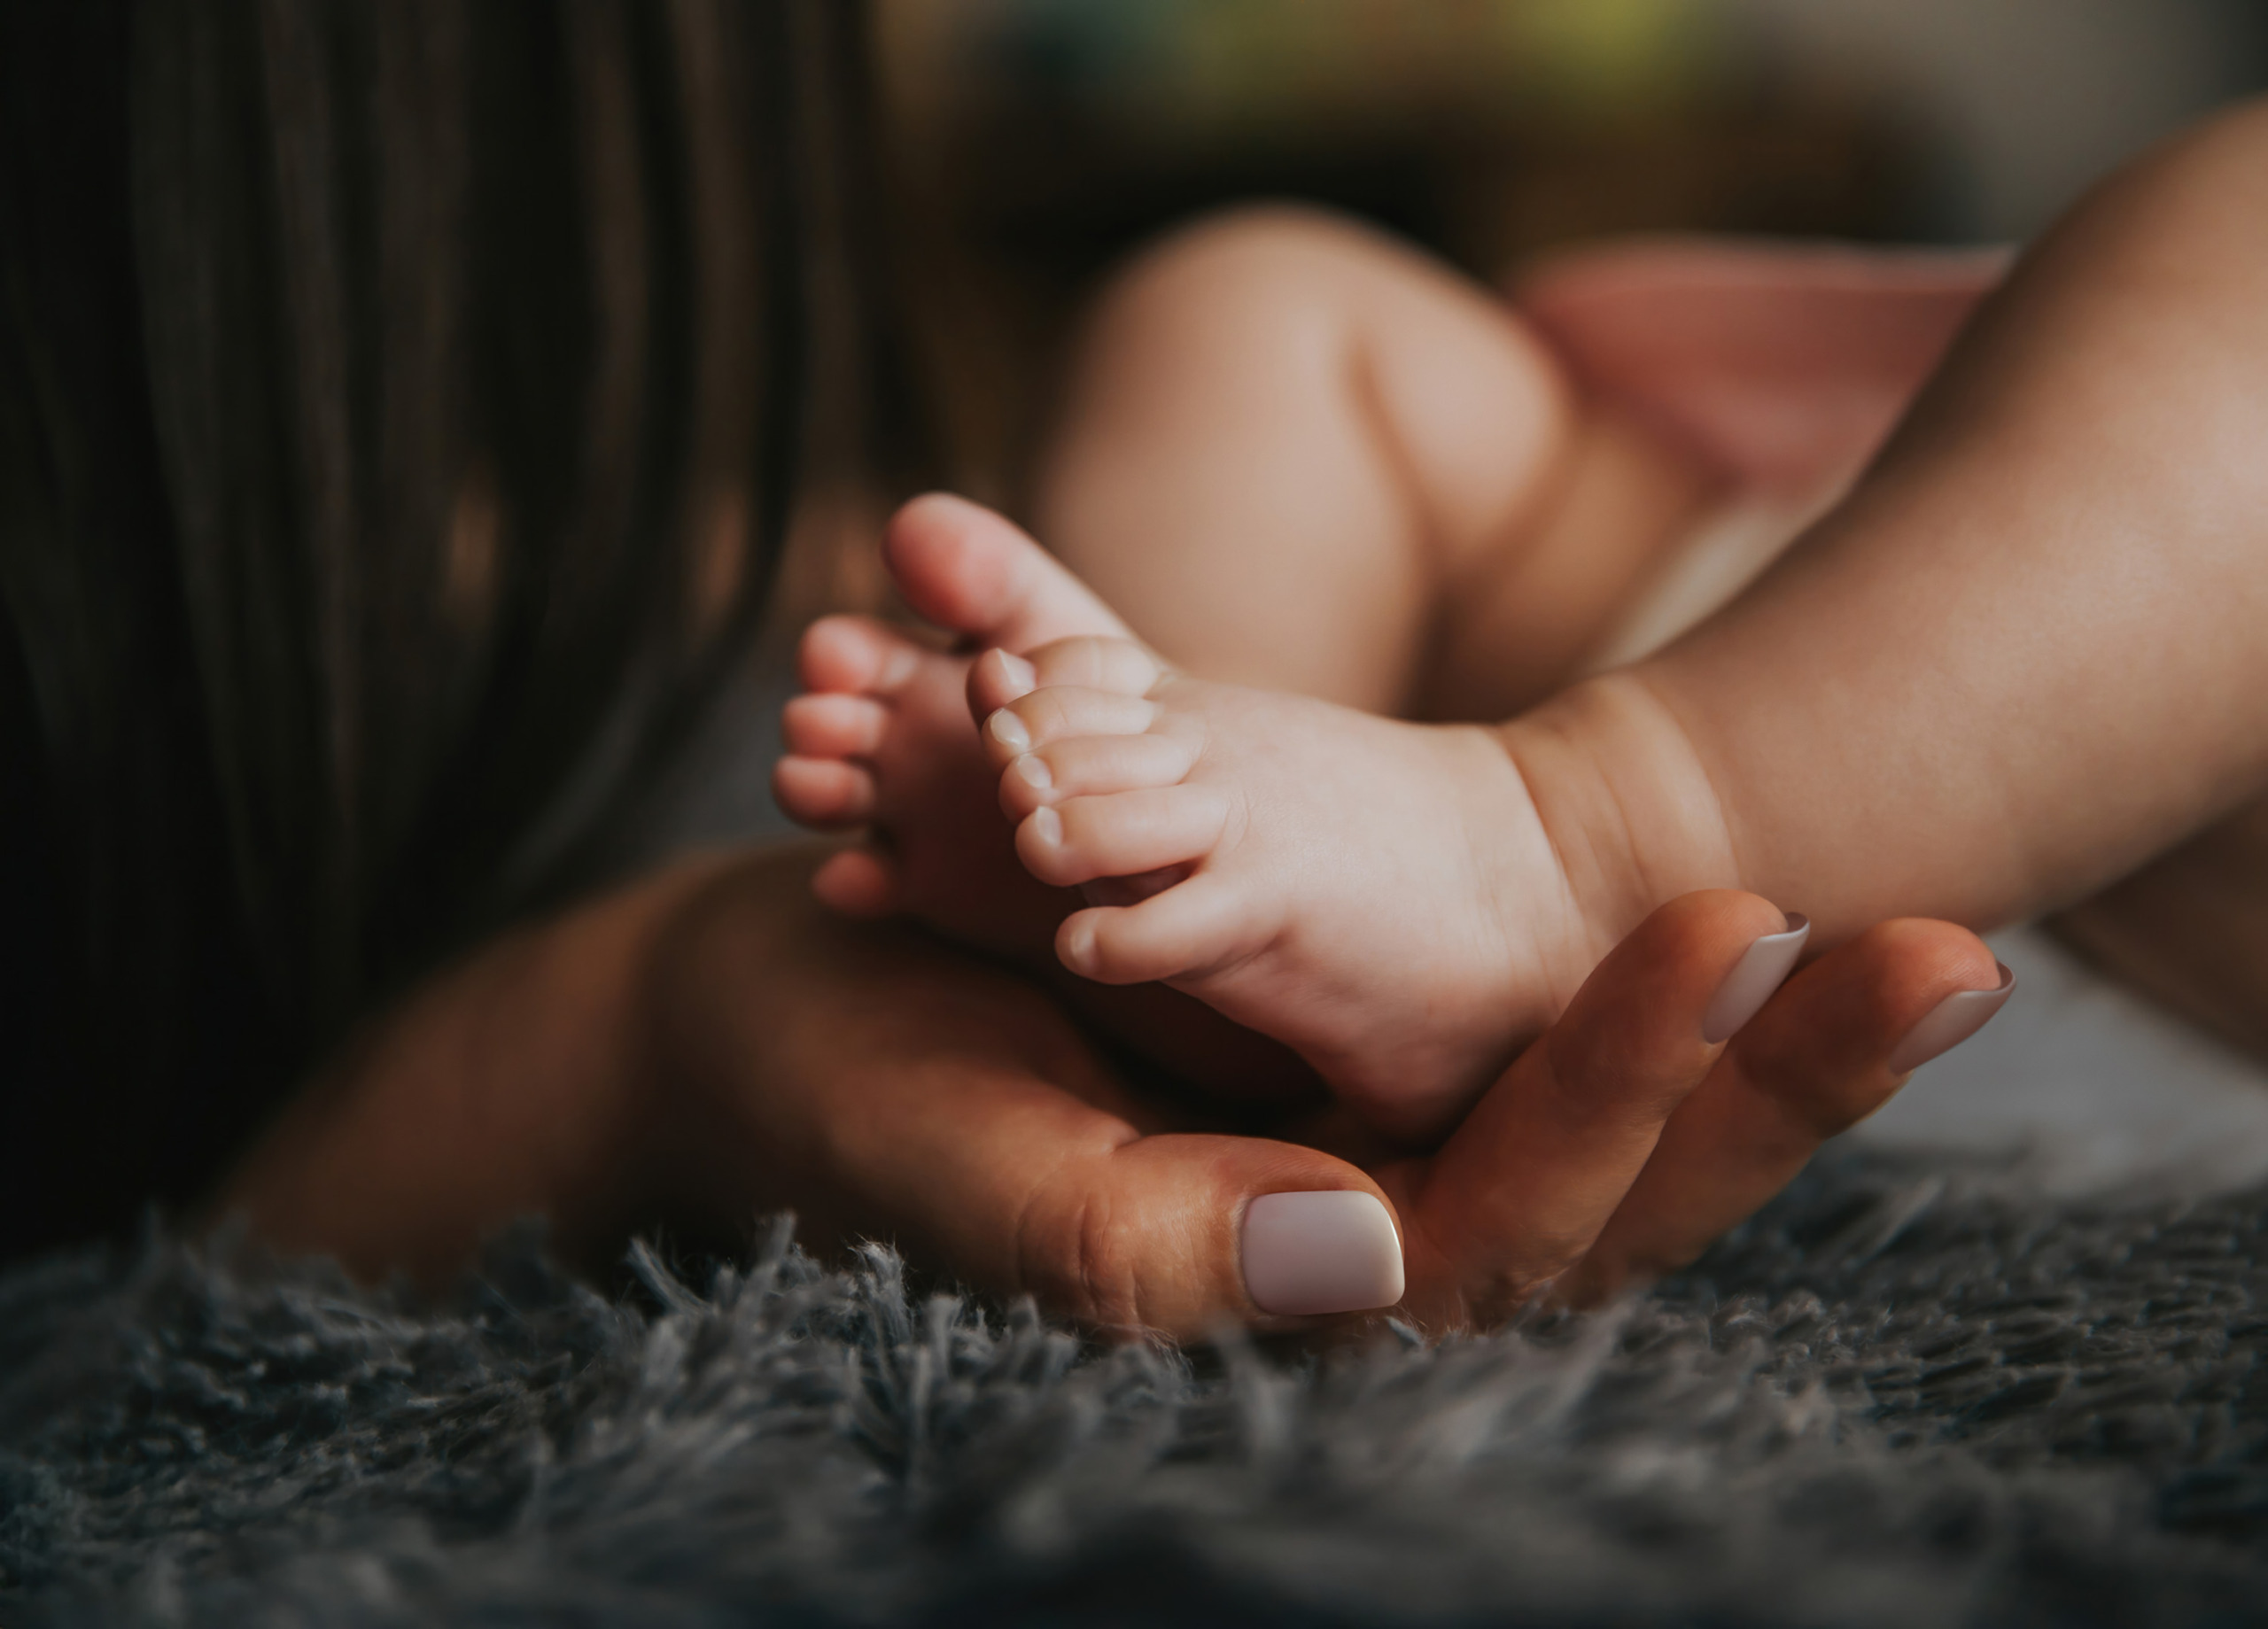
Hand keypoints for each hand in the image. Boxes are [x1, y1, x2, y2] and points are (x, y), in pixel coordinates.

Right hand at [652, 855, 2009, 1336]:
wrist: (786, 1012)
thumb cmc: (848, 1097)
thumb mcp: (968, 1165)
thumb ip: (1141, 1244)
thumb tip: (1374, 1250)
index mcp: (1278, 1297)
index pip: (1509, 1230)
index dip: (1632, 1091)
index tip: (1739, 934)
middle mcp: (1355, 1249)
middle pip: (1615, 1196)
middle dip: (1778, 1089)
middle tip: (1950, 959)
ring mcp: (1366, 1159)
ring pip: (1602, 1120)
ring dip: (1765, 1038)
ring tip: (1926, 939)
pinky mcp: (1351, 1075)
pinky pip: (1535, 1042)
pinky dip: (1643, 979)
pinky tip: (1761, 905)